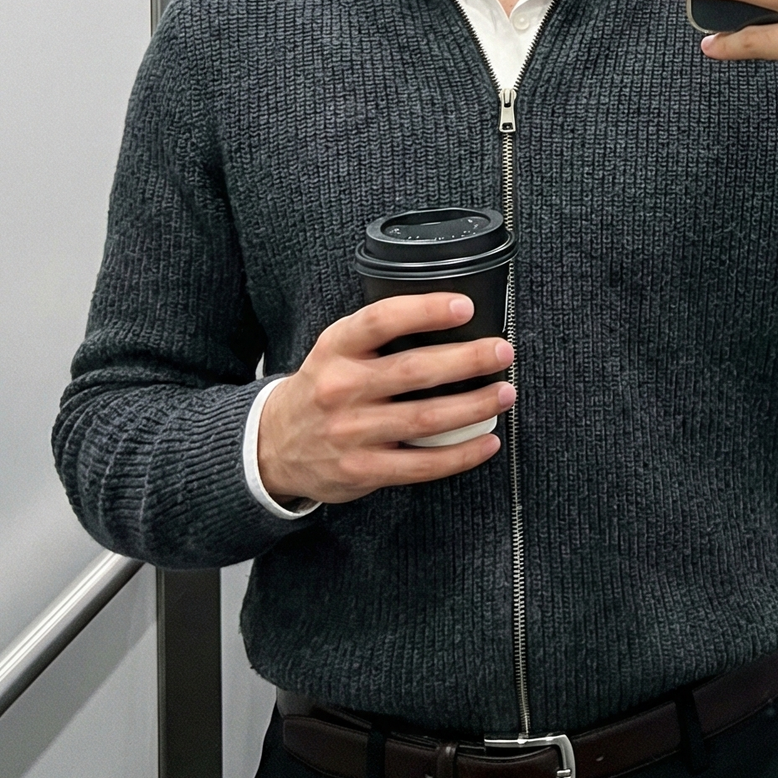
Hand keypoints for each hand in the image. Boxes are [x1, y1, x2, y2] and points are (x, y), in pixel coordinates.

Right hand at [257, 294, 514, 507]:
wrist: (272, 445)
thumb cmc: (321, 387)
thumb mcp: (334, 349)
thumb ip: (378, 335)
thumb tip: (451, 317)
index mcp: (335, 348)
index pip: (381, 321)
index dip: (425, 310)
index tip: (465, 306)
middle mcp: (341, 388)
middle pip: (413, 370)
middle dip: (467, 360)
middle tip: (502, 351)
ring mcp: (351, 432)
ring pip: (425, 418)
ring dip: (474, 406)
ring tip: (504, 393)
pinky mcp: (363, 470)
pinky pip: (422, 464)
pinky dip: (460, 454)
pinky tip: (486, 441)